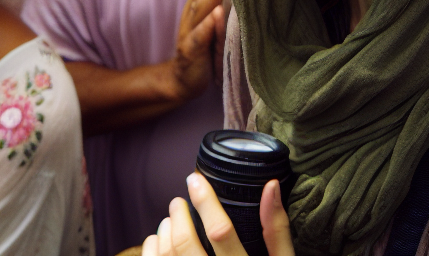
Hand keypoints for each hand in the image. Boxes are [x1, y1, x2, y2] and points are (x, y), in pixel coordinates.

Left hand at [143, 172, 292, 255]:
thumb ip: (276, 230)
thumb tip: (271, 186)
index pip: (220, 232)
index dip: (205, 201)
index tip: (195, 179)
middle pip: (185, 245)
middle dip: (177, 214)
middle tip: (178, 200)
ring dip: (163, 234)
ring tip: (169, 220)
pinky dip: (152, 253)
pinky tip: (157, 244)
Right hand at [170, 0, 229, 102]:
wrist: (184, 80)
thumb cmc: (203, 45)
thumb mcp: (210, 19)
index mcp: (197, 4)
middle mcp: (192, 13)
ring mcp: (190, 31)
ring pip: (200, 8)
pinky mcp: (192, 50)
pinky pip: (201, 36)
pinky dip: (209, 24)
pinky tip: (218, 14)